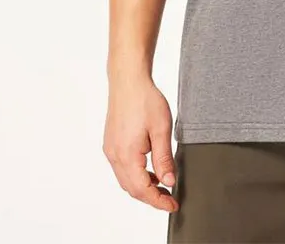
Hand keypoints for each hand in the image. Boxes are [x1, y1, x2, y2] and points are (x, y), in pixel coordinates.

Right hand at [103, 75, 179, 212]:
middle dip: (151, 197)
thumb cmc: (145, 99)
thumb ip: (164, 158)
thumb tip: (169, 181)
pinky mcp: (111, 143)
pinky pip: (122, 168)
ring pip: (126, 180)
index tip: (172, 205)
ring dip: (143, 187)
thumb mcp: (161, 128)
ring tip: (163, 186)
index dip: (158, 201)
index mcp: (127, 155)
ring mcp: (111, 150)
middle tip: (169, 199)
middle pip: (132, 188)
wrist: (128, 80)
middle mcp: (115, 155)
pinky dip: (136, 175)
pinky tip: (150, 170)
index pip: (142, 189)